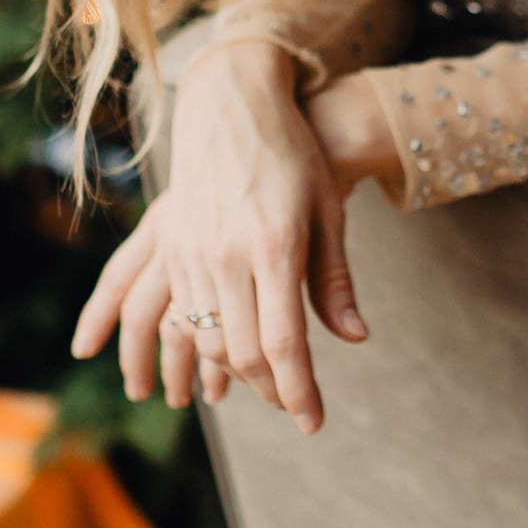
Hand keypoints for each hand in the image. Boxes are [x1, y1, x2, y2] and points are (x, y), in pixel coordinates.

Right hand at [71, 43, 371, 436]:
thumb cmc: (294, 156)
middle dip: (271, 389)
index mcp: (274, 246)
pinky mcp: (171, 245)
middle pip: (244, 352)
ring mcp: (192, 251)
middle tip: (294, 404)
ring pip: (207, 340)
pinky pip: (181, 314)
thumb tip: (355, 338)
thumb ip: (334, 279)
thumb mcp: (327, 210)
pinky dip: (206, 345)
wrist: (232, 105)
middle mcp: (226, 254)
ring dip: (235, 374)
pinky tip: (225, 356)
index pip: (284, 343)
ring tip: (264, 385)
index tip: (313, 422)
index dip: (298, 391)